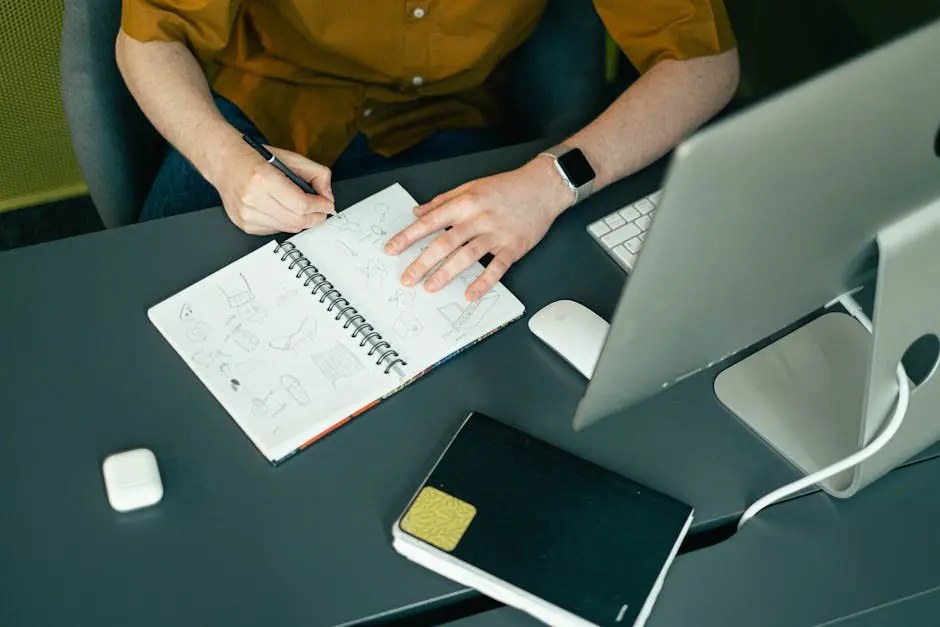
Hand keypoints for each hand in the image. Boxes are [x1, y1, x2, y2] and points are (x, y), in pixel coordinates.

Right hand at [213, 138, 334, 234]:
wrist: (225, 163)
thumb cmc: (255, 159)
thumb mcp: (290, 158)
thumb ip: (317, 174)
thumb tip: (328, 197)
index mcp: (263, 179)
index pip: (301, 204)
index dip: (320, 206)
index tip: (327, 205)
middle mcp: (252, 199)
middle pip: (296, 221)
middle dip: (315, 217)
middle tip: (321, 210)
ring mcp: (246, 215)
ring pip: (288, 228)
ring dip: (301, 220)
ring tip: (302, 208)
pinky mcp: (244, 225)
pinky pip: (275, 230)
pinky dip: (285, 222)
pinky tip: (282, 209)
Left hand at [383, 156, 573, 299]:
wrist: (543, 187)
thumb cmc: (507, 187)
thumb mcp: (471, 187)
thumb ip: (443, 201)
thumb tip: (417, 212)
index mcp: (465, 203)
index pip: (431, 221)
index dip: (408, 236)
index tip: (392, 249)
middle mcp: (479, 218)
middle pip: (445, 243)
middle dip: (422, 262)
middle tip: (407, 278)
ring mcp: (496, 234)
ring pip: (467, 256)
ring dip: (446, 273)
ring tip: (430, 287)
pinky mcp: (513, 247)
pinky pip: (496, 268)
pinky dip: (483, 282)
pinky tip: (470, 294)